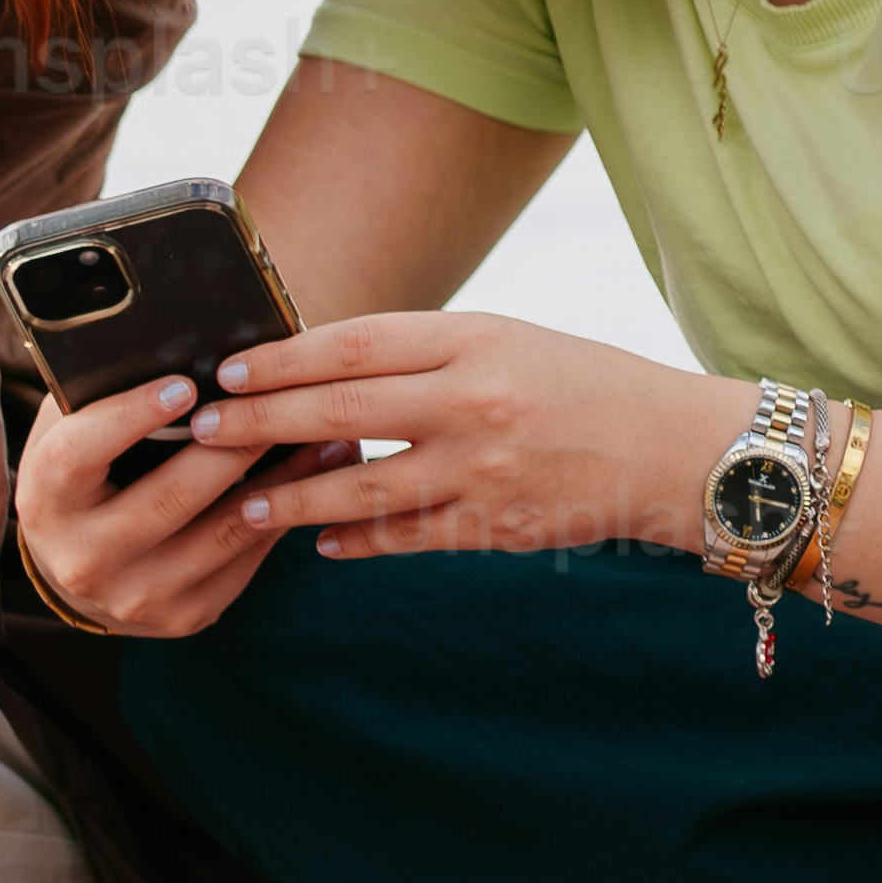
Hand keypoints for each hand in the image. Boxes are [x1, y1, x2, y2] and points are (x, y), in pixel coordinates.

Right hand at [4, 359, 313, 640]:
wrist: (80, 566)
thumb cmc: (86, 476)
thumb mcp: (71, 433)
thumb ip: (101, 392)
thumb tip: (171, 340)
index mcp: (46, 499)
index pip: (81, 453)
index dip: (131, 416)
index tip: (185, 383)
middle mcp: (83, 557)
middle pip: (170, 497)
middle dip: (234, 446)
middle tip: (285, 403)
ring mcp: (135, 595)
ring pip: (223, 532)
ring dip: (283, 482)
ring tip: (325, 437)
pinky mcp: (183, 614)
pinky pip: (246, 561)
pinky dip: (283, 517)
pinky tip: (315, 483)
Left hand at [192, 311, 754, 571]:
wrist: (677, 451)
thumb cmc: (589, 384)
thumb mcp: (511, 341)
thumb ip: (428, 353)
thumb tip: (329, 371)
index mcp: (476, 340)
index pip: (354, 343)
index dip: (282, 359)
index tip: (230, 368)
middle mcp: (474, 402)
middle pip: (339, 411)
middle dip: (259, 423)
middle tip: (204, 430)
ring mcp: (482, 470)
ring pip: (358, 488)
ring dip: (289, 498)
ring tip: (242, 503)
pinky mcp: (493, 526)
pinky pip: (403, 536)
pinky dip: (355, 541)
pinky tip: (320, 542)